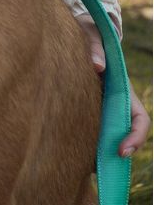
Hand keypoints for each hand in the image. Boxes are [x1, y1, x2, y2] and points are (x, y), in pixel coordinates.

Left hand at [73, 14, 149, 156]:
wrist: (77, 37)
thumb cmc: (89, 38)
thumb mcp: (93, 38)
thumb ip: (95, 49)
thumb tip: (97, 66)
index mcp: (124, 93)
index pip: (139, 121)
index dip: (135, 138)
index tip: (121, 151)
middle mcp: (115, 104)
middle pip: (121, 136)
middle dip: (112, 154)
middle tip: (96, 167)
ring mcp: (100, 109)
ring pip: (104, 136)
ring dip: (96, 152)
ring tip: (78, 163)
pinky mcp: (84, 110)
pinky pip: (87, 131)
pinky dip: (80, 142)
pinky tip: (64, 150)